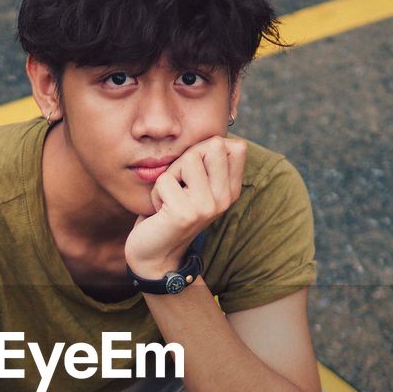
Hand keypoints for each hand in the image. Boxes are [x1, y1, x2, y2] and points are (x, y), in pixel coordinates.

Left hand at [125, 135, 245, 277]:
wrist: (156, 254)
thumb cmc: (170, 210)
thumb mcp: (195, 185)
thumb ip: (207, 162)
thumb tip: (217, 137)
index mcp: (231, 190)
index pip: (236, 146)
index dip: (208, 149)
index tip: (195, 171)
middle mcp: (225, 198)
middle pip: (213, 145)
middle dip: (187, 158)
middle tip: (179, 183)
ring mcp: (207, 206)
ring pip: (188, 158)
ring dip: (169, 175)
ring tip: (169, 197)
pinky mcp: (185, 213)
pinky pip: (164, 180)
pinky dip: (155, 192)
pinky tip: (160, 211)